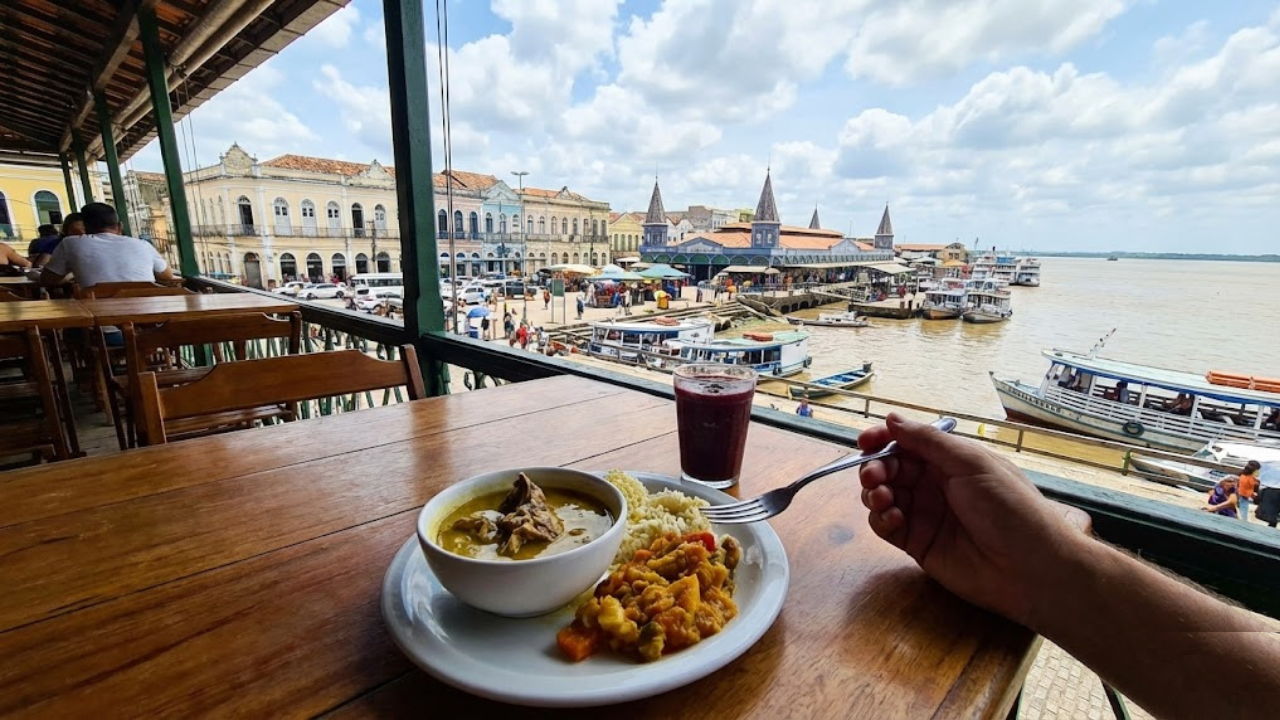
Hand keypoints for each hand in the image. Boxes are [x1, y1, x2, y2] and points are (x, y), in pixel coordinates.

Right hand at [858, 414, 1085, 626]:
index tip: (865, 442)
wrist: (1031, 569)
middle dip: (875, 468)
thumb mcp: (972, 463)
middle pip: (889, 468)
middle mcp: (934, 485)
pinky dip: (881, 520)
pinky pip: (886, 527)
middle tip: (874, 477)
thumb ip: (928, 441)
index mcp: (950, 461)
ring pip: (882, 497)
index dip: (883, 439)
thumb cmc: (1010, 508)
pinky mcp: (918, 544)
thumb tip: (892, 418)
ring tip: (883, 499)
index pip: (907, 443)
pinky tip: (893, 519)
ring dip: (874, 493)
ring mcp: (925, 515)